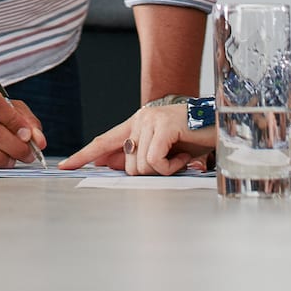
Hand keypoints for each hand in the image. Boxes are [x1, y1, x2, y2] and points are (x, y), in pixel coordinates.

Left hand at [60, 104, 212, 173]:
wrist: (223, 125)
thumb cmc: (197, 140)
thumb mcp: (165, 152)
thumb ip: (137, 156)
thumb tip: (109, 165)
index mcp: (138, 123)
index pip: (104, 141)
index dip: (84, 155)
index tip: (66, 166)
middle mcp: (141, 119)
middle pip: (128, 165)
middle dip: (151, 171)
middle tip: (173, 162)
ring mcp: (150, 121)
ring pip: (140, 166)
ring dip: (164, 169)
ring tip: (181, 156)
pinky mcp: (162, 127)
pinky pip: (154, 162)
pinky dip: (170, 167)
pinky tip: (184, 156)